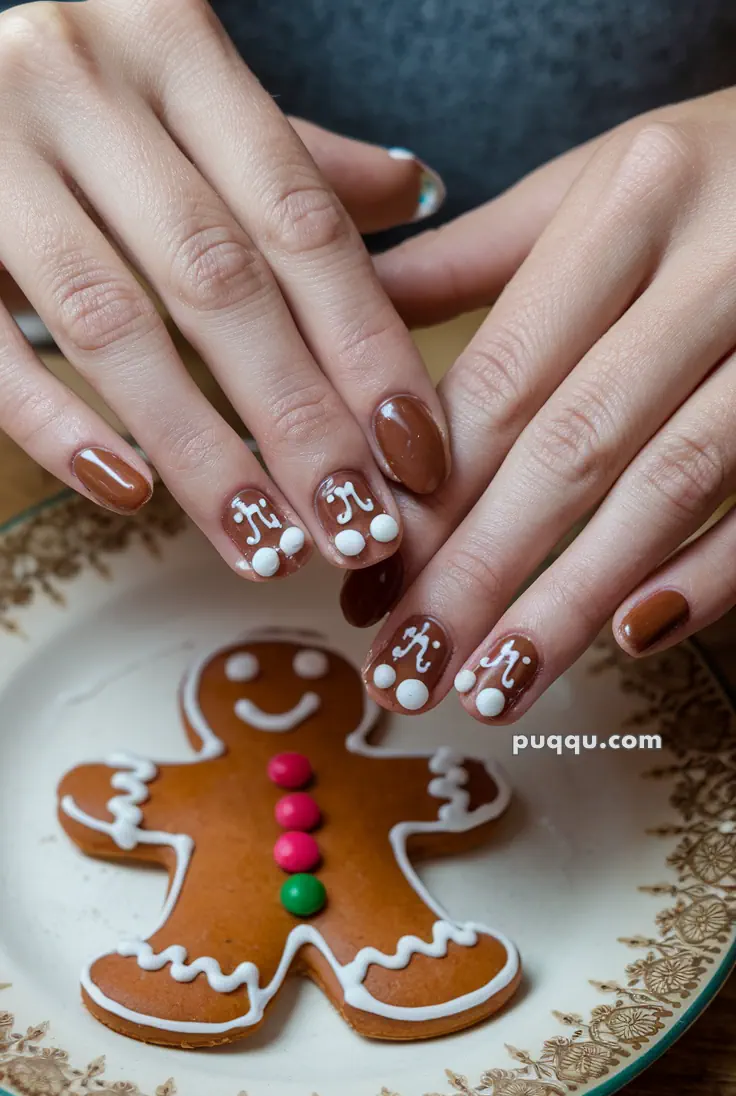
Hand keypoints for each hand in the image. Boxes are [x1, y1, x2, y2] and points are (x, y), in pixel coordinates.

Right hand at [0, 0, 447, 582]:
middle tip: (357, 529)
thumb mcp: (186, 98)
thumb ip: (291, 157)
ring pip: (113, 325)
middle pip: (219, 282)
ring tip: (267, 544)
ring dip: (202, 453)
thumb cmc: (80, 104)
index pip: (299, 220)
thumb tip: (417, 191)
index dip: (366, 347)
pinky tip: (130, 495)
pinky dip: (59, 426)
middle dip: (300, 423)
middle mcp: (81, 82)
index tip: (416, 454)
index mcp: (171, 43)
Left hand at [353, 89, 735, 717]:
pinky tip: (629, 637)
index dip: (428, 491)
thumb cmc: (716, 174)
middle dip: (478, 572)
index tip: (368, 579)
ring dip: (570, 601)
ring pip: (667, 487)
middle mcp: (718, 267)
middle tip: (408, 665)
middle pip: (572, 445)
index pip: (505, 374)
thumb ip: (470, 262)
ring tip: (492, 686)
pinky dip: (705, 577)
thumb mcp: (596, 184)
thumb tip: (340, 330)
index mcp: (634, 198)